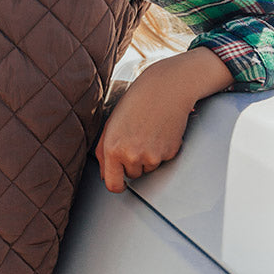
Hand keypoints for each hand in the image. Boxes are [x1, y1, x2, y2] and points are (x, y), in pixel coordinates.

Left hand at [95, 47, 232, 192]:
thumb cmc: (136, 102)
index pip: (113, 184)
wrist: (165, 89)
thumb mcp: (111, 124)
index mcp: (113, 148)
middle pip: (132, 176)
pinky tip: (159, 132)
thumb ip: (104, 151)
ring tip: (147, 132)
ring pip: (148, 169)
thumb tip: (106, 175)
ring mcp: (153, 156)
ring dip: (147, 157)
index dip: (116, 184)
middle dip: (132, 163)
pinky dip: (161, 150)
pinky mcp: (170, 153)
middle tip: (136, 138)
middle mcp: (133, 155)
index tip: (119, 182)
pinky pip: (162, 160)